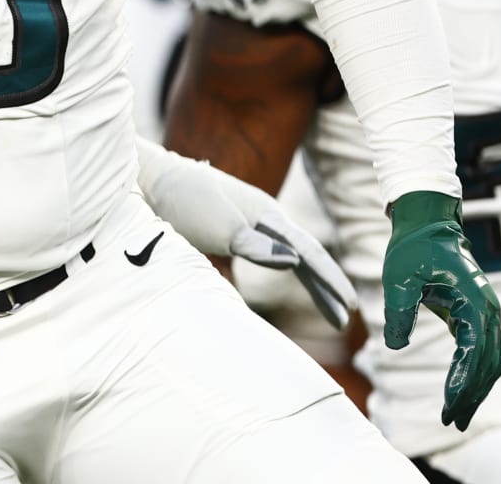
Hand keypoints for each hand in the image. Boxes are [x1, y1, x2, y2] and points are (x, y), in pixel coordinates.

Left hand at [135, 139, 355, 328]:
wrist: (151, 182)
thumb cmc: (185, 201)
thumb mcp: (220, 226)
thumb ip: (256, 245)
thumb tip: (295, 261)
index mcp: (268, 214)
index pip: (308, 251)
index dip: (330, 278)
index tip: (349, 304)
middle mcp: (265, 218)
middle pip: (305, 255)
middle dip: (326, 285)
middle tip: (343, 318)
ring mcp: (250, 223)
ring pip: (290, 256)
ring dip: (311, 282)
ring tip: (328, 311)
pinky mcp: (231, 232)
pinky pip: (270, 256)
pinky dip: (288, 271)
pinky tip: (293, 279)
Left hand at [381, 190, 500, 430]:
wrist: (427, 224)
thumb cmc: (413, 248)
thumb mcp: (399, 277)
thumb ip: (398, 311)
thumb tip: (395, 346)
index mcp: (475, 303)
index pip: (474, 354)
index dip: (462, 384)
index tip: (449, 408)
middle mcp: (488, 311)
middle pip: (488, 364)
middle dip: (472, 395)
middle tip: (453, 422)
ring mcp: (486, 313)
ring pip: (490, 360)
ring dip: (476, 388)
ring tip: (458, 415)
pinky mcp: (476, 314)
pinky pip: (482, 350)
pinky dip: (474, 373)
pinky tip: (460, 390)